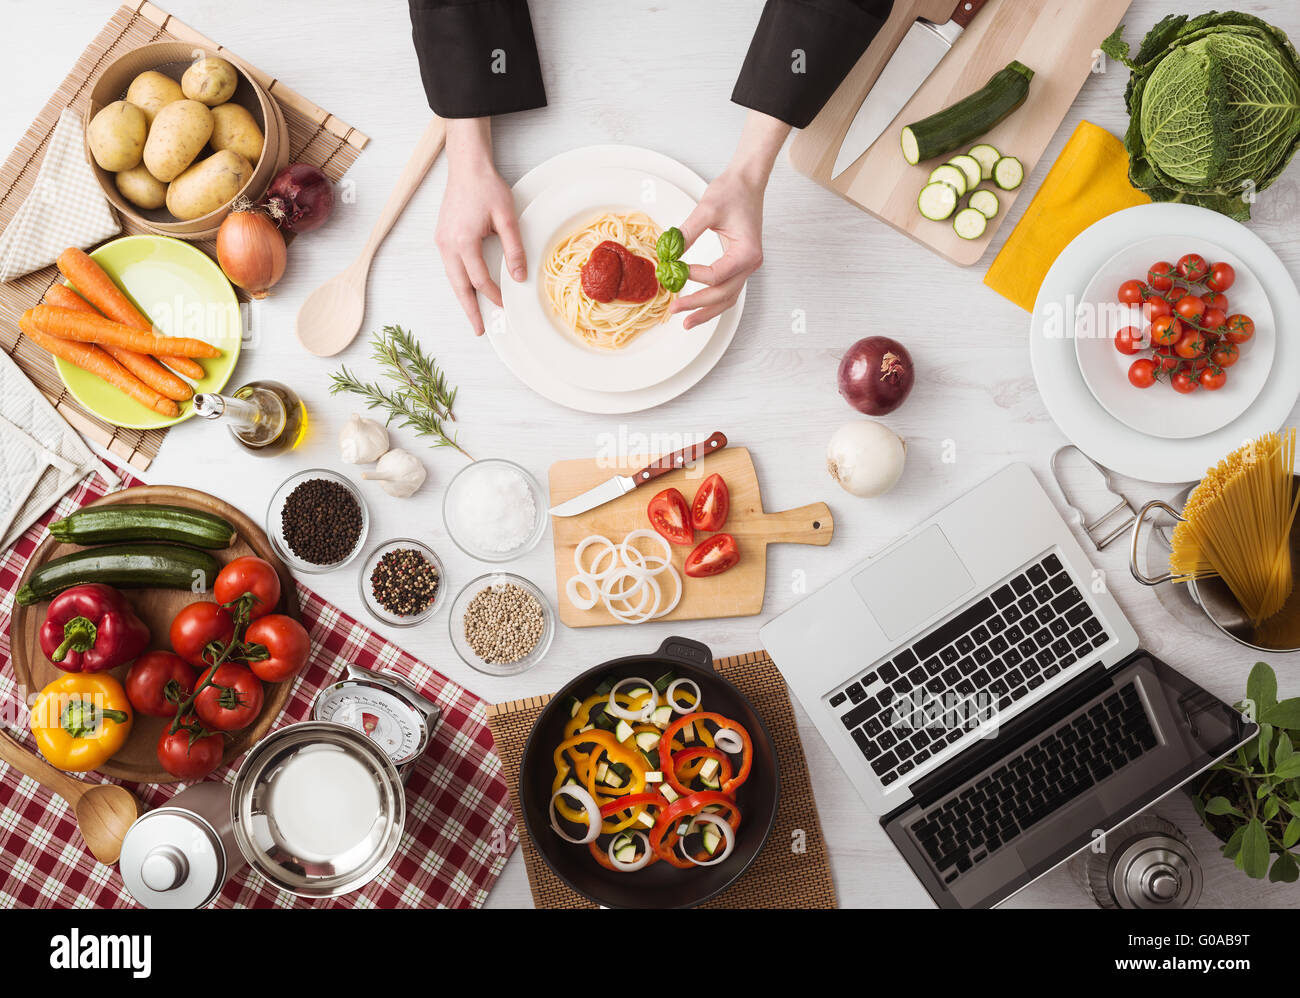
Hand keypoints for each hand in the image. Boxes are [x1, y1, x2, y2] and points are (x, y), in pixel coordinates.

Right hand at [436, 118, 525, 334]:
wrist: (467, 166)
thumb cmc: (486, 188)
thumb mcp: (507, 218)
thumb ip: (513, 250)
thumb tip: (518, 277)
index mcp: (463, 242)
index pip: (480, 280)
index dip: (493, 295)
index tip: (505, 305)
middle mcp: (447, 245)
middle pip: (459, 286)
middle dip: (469, 310)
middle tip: (478, 330)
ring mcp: (441, 241)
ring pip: (452, 278)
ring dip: (462, 297)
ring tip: (471, 314)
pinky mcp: (441, 236)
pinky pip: (449, 266)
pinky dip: (458, 281)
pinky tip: (466, 288)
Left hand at [671, 111, 790, 329]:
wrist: (747, 181)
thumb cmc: (733, 191)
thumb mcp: (706, 209)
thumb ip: (687, 233)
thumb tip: (668, 254)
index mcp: (747, 252)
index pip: (716, 275)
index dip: (693, 276)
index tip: (673, 269)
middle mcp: (750, 264)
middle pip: (723, 295)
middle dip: (697, 305)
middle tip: (673, 310)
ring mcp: (746, 266)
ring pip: (727, 298)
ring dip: (706, 312)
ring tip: (686, 323)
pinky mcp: (739, 264)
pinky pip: (727, 289)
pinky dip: (712, 301)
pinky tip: (697, 309)